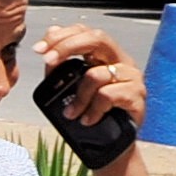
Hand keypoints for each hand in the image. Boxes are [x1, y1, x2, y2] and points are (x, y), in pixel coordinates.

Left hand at [38, 23, 143, 142]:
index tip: (38, 48)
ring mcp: (132, 77)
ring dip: (78, 97)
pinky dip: (92, 109)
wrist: (110, 144)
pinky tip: (87, 119)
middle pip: (97, 38)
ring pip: (96, 74)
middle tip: (47, 61)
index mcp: (104, 56)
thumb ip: (60, 67)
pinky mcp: (137, 96)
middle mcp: (121, 61)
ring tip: (71, 114)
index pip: (85, 32)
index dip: (61, 35)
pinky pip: (108, 95)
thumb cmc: (90, 113)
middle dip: (67, 46)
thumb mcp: (69, 88)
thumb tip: (48, 45)